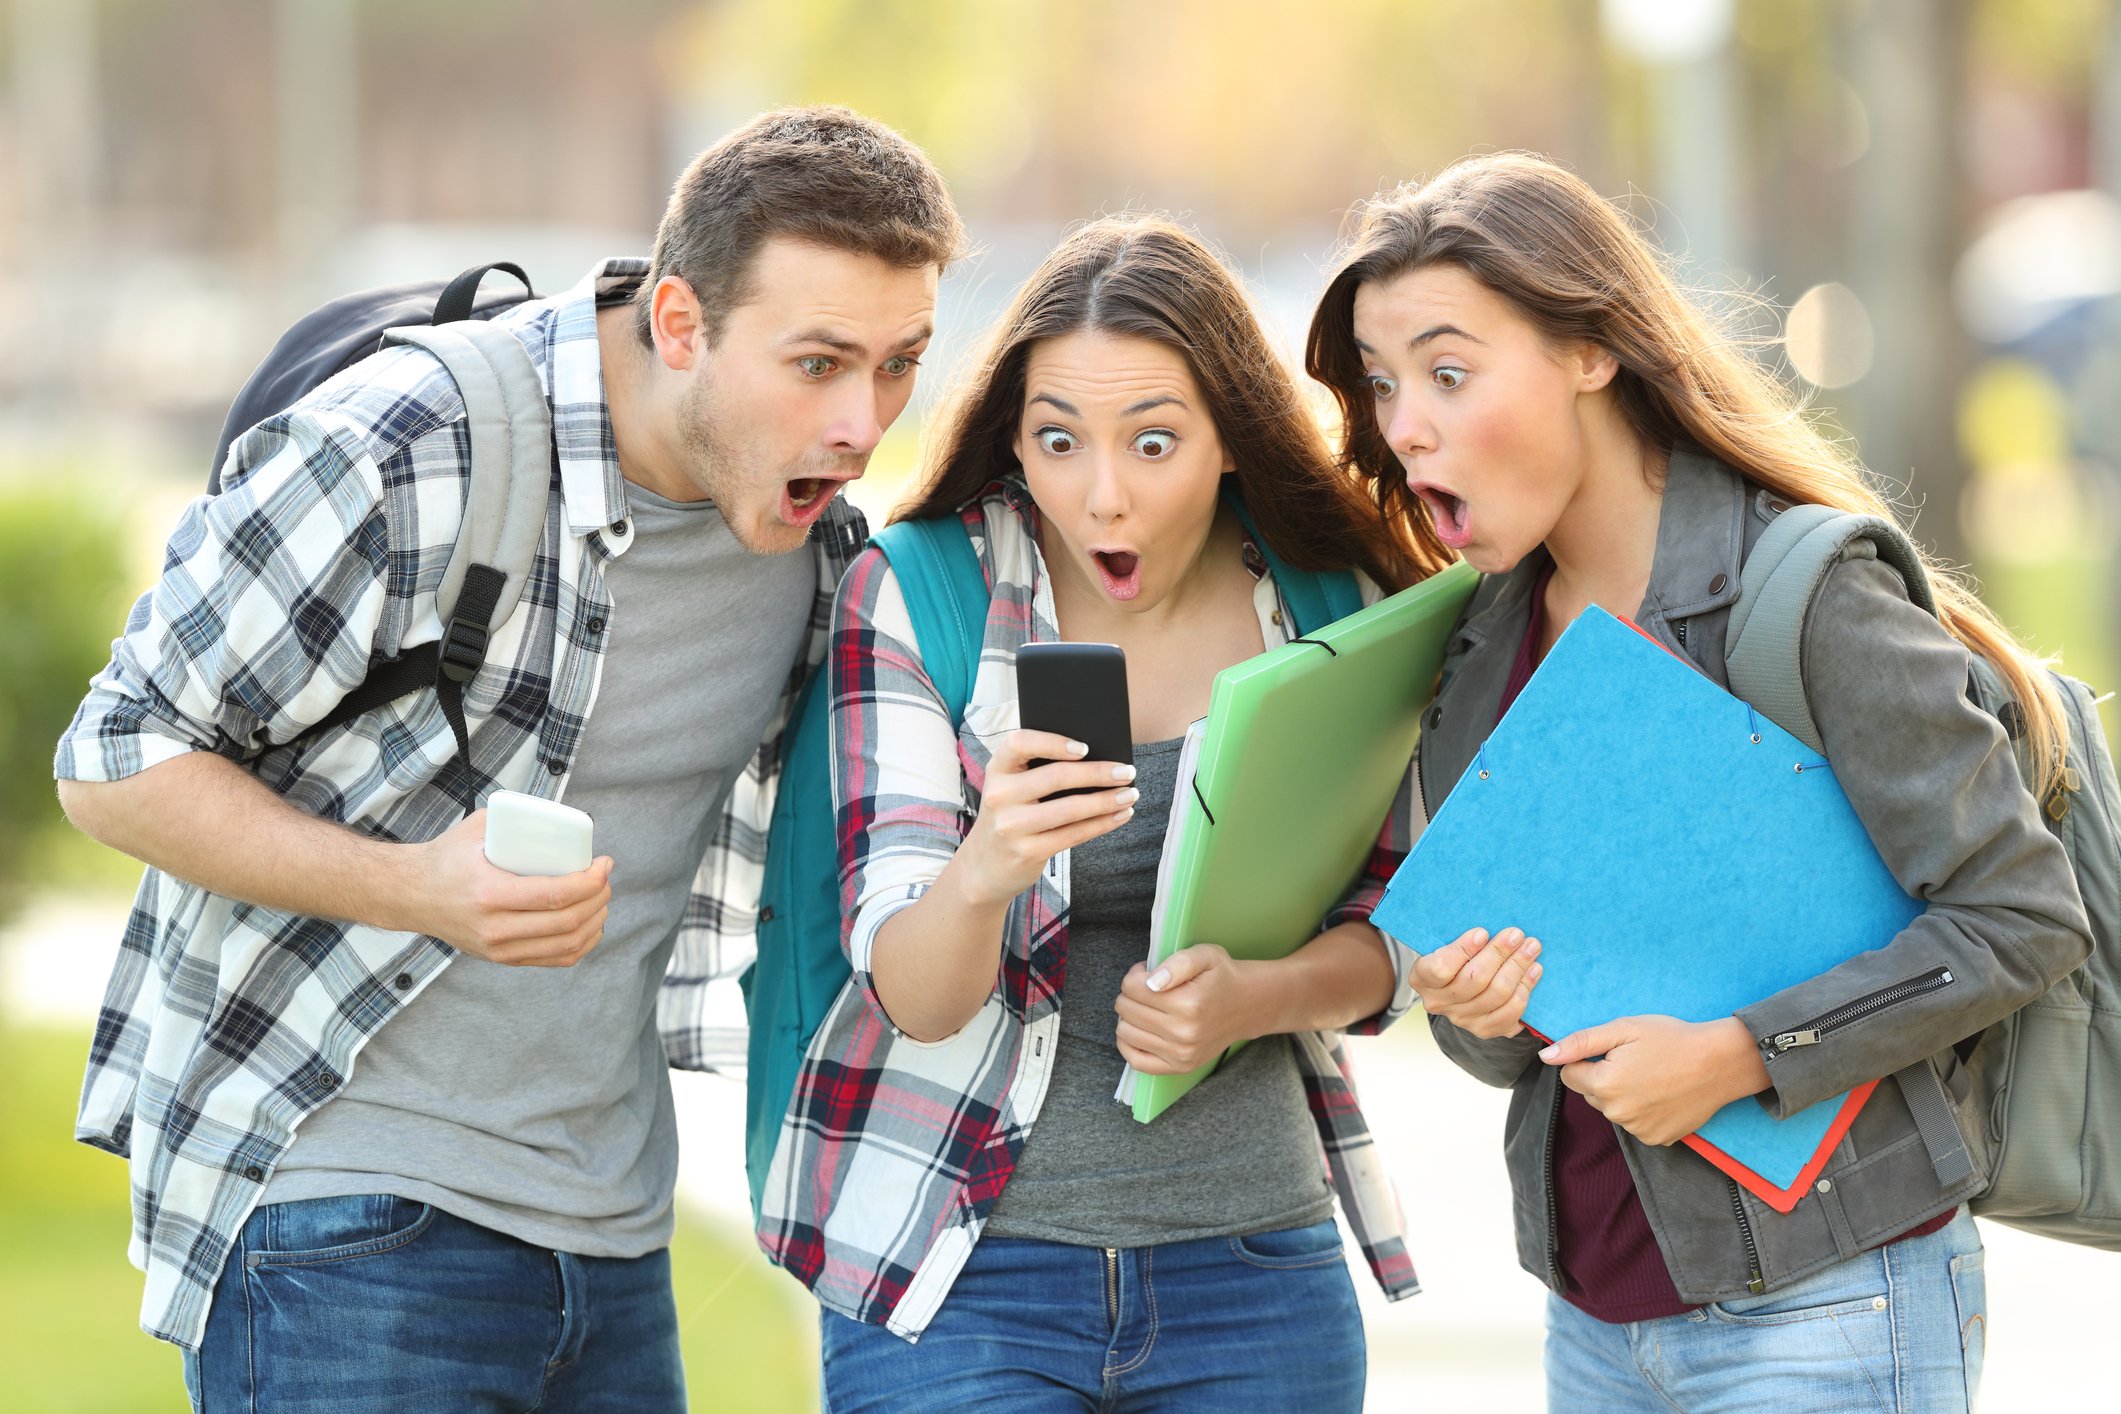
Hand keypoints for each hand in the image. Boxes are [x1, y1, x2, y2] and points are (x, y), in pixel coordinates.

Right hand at [410, 809, 613, 966]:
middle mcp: (494, 928)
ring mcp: (499, 949)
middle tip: (605, 878)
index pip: (555, 895)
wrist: (411, 895)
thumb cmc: (447, 858)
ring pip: (566, 944)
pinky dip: (581, 944)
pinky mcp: (502, 959)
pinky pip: (555, 959)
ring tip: (602, 899)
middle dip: (599, 898)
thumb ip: (515, 818)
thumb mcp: (476, 829)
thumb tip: (560, 816)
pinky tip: (591, 926)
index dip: (590, 882)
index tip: (603, 864)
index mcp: (489, 894)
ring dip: (595, 921)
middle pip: (567, 921)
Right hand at [950, 730, 1137, 907]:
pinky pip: (1074, 834)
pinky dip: (1102, 823)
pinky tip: (1120, 815)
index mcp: (997, 769)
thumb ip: (1037, 771)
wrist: (985, 866)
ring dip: (1107, 800)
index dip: (1053, 742)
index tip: (1085, 747)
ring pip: (1071, 808)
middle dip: (1099, 773)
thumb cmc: (1010, 815)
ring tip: (1130, 794)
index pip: (1019, 743)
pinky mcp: (1028, 852)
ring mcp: (1012, 826)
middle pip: (1057, 777)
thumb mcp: (1010, 788)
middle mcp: (1000, 796)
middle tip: (1127, 771)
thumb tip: (1098, 758)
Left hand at [1114, 945, 1260, 1072]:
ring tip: (1146, 1006)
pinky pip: (1137, 1061)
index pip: (1132, 988)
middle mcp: (1184, 1033)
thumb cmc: (1222, 977)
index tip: (1147, 972)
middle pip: (1126, 1009)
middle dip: (1130, 994)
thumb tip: (1151, 982)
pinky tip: (1137, 1029)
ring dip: (1128, 1016)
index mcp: (1189, 1003)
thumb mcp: (1206, 955)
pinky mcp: (1180, 1066)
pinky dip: (1128, 1044)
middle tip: (1147, 988)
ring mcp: (1181, 1054)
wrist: (1247, 1006)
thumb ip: (1178, 963)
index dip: (1135, 975)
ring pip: (1125, 1033)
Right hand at [1410, 927, 1541, 1038]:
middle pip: (1474, 979)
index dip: (1463, 950)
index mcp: (1422, 978)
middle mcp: (1438, 1002)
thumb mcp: (1448, 944)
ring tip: (1531, 948)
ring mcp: (1462, 1019)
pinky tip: (1534, 971)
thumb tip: (1493, 929)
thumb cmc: (1457, 957)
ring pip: (1496, 994)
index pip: (1441, 968)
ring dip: (1518, 968)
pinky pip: (1510, 1013)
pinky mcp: (1485, 1030)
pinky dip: (1525, 989)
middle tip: (1516, 934)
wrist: (1463, 987)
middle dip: (1499, 953)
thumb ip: (1462, 939)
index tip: (1483, 932)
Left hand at [1540, 1016, 1771, 1146]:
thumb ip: (1580, 1043)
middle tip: (1635, 1061)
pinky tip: (1663, 1094)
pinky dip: (1643, 1111)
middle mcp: (1617, 1113)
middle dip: (1603, 1077)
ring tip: (1652, 1076)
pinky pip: (1635, 1124)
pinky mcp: (1657, 1139)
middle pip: (1590, 1094)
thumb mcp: (1623, 1030)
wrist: (1720, 1063)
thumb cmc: (1672, 1039)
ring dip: (1622, 1095)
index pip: (1569, 1075)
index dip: (1586, 1060)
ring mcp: (1638, 1129)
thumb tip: (1546, 1056)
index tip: (1611, 1051)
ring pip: (1613, 1110)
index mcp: (1604, 1084)